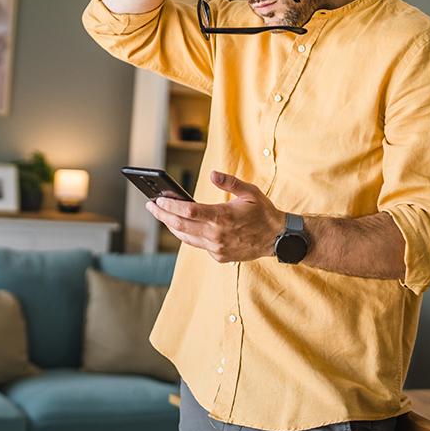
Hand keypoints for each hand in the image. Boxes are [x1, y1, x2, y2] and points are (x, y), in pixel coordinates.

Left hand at [146, 170, 285, 262]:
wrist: (278, 239)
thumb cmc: (264, 212)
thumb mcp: (250, 191)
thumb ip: (230, 182)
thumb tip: (212, 174)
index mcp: (223, 217)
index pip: (187, 211)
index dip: (169, 206)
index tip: (157, 200)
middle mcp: (217, 235)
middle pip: (180, 225)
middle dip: (162, 215)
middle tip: (150, 206)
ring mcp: (217, 248)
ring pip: (186, 237)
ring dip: (171, 226)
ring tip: (162, 214)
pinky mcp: (219, 256)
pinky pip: (198, 244)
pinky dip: (188, 234)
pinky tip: (183, 225)